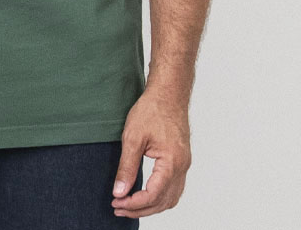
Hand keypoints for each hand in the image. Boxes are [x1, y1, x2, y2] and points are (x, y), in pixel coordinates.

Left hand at [111, 87, 191, 218]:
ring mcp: (184, 164)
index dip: (134, 203)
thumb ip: (127, 167)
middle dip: (140, 209)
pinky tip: (146, 195)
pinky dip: (160, 196)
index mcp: (172, 162)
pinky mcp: (182, 160)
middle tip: (119, 207)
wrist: (168, 92)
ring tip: (130, 205)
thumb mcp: (133, 137)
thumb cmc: (152, 109)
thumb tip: (119, 192)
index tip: (117, 202)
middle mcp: (182, 167)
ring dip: (151, 206)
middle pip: (163, 201)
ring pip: (171, 198)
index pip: (153, 195)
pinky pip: (174, 188)